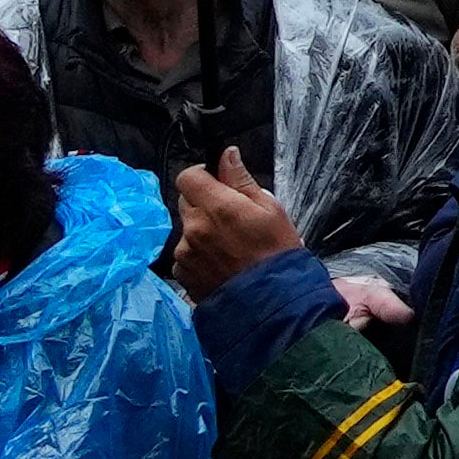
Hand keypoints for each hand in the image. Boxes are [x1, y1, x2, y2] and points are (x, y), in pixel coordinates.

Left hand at [160, 158, 303, 296]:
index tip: (215, 182)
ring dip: (201, 230)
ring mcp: (185, 253)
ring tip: (229, 246)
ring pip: (187, 229)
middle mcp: (194, 228)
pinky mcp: (182, 273)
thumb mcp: (271, 209)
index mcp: (217, 207)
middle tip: (230, 217)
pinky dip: (198, 254)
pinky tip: (220, 263)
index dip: (201, 175)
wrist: (270, 303)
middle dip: (204, 203)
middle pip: (186, 201)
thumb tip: (227, 155)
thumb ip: (242, 181)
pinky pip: (185, 254)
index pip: (188, 177)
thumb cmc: (277, 253)